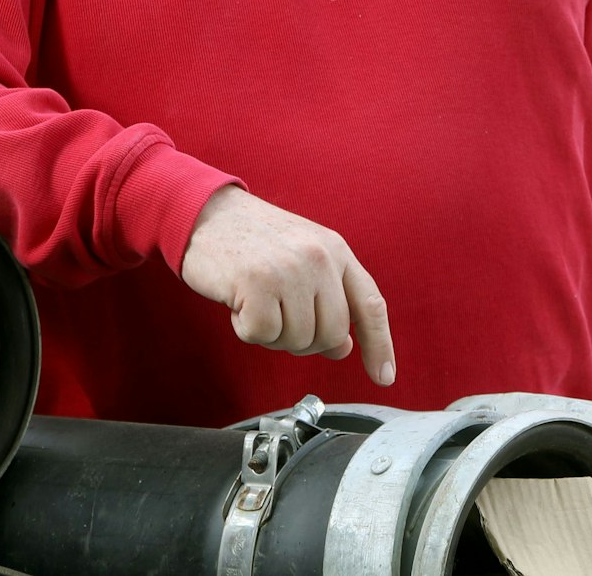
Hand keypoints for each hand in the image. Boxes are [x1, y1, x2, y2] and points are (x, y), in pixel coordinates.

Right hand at [179, 185, 395, 385]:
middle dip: (304, 340)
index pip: (370, 305)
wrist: (207, 213)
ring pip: (297, 340)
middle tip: (278, 316)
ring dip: (272, 333)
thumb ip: (328, 301)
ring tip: (256, 299)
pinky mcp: (258, 284)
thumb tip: (344, 348)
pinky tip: (238, 300)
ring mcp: (291, 271)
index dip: (379, 345)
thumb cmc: (254, 242)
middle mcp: (319, 258)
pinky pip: (262, 335)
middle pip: (331, 335)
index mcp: (336, 251)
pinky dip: (246, 328)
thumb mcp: (302, 261)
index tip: (384, 377)